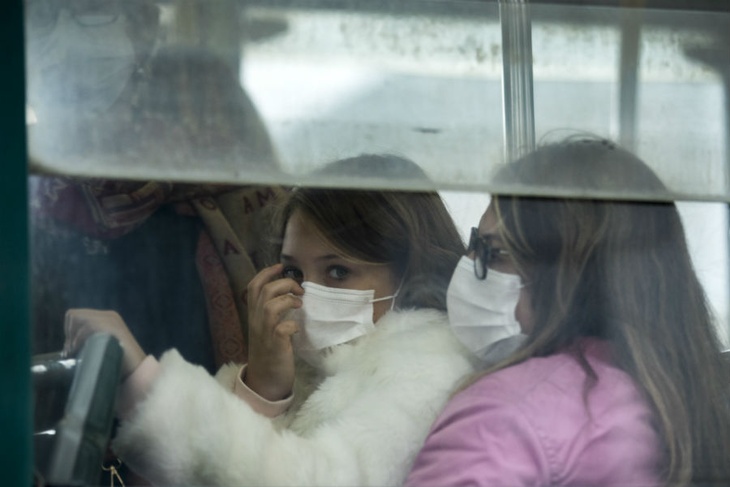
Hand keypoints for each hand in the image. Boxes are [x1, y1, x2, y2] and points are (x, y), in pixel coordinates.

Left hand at [64, 309, 146, 379]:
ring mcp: (110, 320)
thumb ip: (87, 343)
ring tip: (78, 353)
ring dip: (73, 339)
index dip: (70, 332)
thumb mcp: (100, 349)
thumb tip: (66, 349)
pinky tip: (84, 352)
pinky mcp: (111, 326)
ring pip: (77, 319)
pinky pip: (86, 326)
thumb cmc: (116, 367)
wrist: (136, 372)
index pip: (77, 316)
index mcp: (107, 319)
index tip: (73, 349)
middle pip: (73, 315)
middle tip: (73, 352)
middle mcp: (109, 316)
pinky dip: (79, 341)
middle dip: (69, 334)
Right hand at [245, 264, 303, 400]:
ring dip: (287, 300)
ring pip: (270, 306)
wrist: (265, 382)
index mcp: (254, 316)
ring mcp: (265, 334)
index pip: (253, 287)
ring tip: (299, 305)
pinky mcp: (275, 347)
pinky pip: (281, 329)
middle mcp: (256, 322)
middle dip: (284, 283)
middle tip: (299, 290)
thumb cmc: (270, 352)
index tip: (281, 266)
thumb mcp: (267, 328)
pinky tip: (297, 328)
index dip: (266, 273)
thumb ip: (272, 312)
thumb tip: (288, 295)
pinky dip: (292, 324)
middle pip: (264, 291)